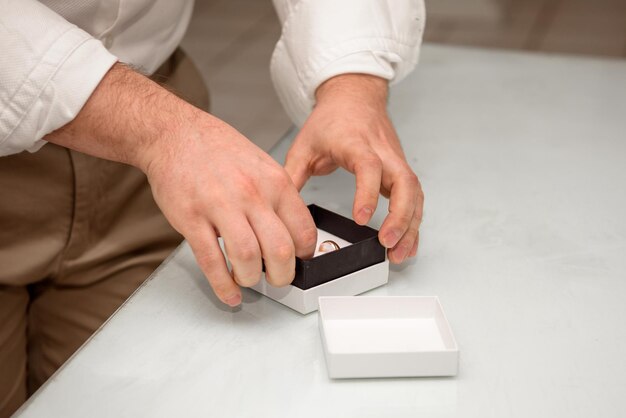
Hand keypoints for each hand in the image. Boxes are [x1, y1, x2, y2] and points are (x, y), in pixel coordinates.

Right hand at [46, 64, 317, 306]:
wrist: (174, 134)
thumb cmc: (217, 149)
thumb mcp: (261, 164)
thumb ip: (278, 196)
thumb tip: (292, 231)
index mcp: (275, 181)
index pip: (303, 229)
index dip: (305, 254)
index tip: (299, 262)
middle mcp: (251, 194)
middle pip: (280, 249)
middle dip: (283, 275)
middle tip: (278, 280)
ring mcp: (219, 206)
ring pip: (248, 257)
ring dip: (251, 279)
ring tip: (249, 279)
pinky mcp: (191, 219)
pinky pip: (211, 261)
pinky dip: (222, 285)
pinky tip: (228, 293)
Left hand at [284, 74, 422, 263]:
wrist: (354, 97)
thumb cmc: (332, 119)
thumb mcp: (304, 145)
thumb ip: (292, 176)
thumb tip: (279, 208)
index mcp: (356, 143)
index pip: (369, 168)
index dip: (367, 194)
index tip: (361, 220)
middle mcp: (383, 152)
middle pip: (404, 183)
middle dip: (400, 217)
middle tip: (387, 243)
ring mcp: (395, 160)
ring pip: (414, 193)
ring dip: (411, 225)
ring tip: (398, 254)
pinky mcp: (400, 170)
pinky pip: (415, 197)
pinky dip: (413, 222)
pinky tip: (406, 243)